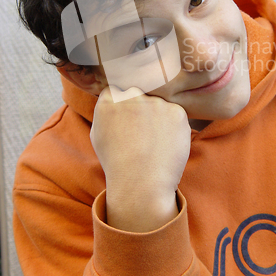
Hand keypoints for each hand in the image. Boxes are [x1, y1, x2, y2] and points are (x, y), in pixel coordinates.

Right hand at [90, 86, 190, 231]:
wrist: (141, 184)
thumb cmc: (116, 163)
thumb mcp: (98, 134)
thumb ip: (105, 110)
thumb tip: (114, 96)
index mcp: (110, 99)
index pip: (118, 91)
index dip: (124, 108)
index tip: (126, 122)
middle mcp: (133, 95)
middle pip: (140, 94)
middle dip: (141, 109)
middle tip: (142, 134)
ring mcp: (156, 102)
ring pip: (159, 104)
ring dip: (158, 118)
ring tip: (152, 144)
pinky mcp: (177, 111)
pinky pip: (175, 114)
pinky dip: (172, 127)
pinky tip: (164, 144)